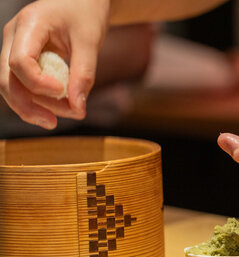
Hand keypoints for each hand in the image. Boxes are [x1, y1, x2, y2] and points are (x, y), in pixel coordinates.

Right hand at [0, 0, 109, 128]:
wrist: (83, 0)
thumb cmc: (86, 12)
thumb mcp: (90, 41)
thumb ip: (83, 74)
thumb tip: (78, 109)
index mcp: (28, 24)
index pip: (19, 62)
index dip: (38, 83)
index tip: (63, 91)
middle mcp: (14, 36)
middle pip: (6, 79)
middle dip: (27, 105)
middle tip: (54, 123)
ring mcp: (14, 47)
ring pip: (11, 86)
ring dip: (34, 106)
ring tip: (67, 115)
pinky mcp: (23, 58)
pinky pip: (22, 84)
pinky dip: (38, 100)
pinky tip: (59, 110)